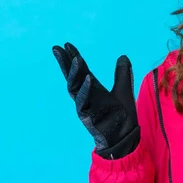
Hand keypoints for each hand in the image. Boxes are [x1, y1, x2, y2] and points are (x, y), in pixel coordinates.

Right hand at [52, 42, 139, 158]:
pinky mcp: (89, 117)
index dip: (74, 58)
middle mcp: (87, 96)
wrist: (125, 137)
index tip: (67, 45)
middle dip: (65, 63)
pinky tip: (87, 78)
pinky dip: (85, 90)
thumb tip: (123, 56)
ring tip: (76, 58)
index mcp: (93, 89)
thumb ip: (122, 74)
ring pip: (74, 88)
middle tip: (57, 48)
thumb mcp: (124, 89)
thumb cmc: (121, 116)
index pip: (81, 71)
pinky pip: (84, 103)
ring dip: (75, 73)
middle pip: (72, 77)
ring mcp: (86, 107)